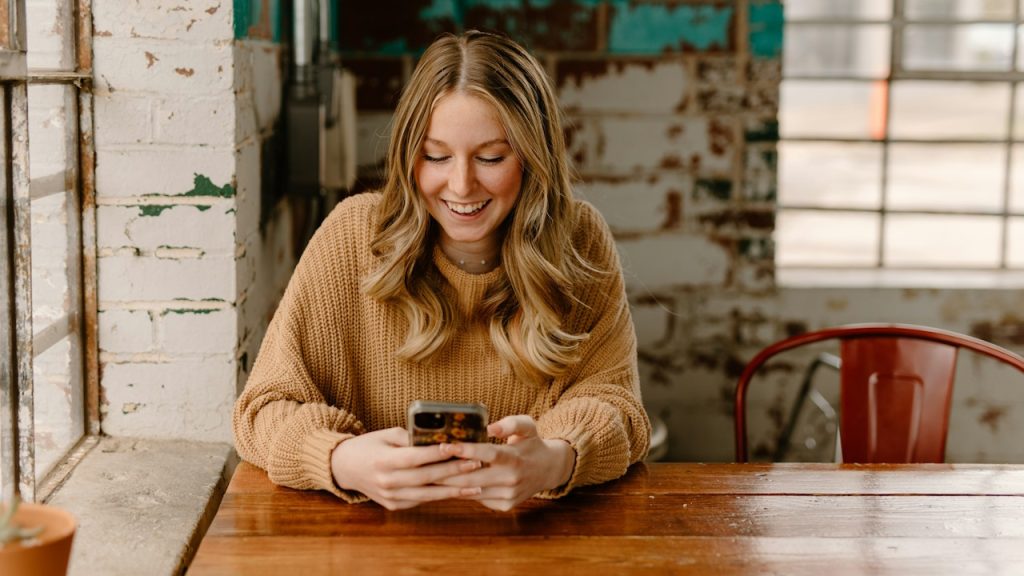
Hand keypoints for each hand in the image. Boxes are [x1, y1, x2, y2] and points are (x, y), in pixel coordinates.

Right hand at [330, 427, 482, 509]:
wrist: (345, 468)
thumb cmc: (369, 446)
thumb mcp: (386, 434)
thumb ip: (410, 437)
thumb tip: (439, 436)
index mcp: (383, 461)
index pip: (415, 457)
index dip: (437, 453)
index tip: (457, 447)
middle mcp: (387, 481)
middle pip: (426, 477)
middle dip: (453, 471)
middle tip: (476, 463)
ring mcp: (391, 497)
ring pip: (427, 495)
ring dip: (454, 490)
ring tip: (476, 485)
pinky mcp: (394, 506)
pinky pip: (421, 501)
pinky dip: (440, 496)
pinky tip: (459, 492)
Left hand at [438, 415, 575, 511]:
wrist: (548, 470)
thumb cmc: (532, 444)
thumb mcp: (527, 426)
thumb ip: (510, 423)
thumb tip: (489, 427)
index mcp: (515, 458)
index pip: (488, 454)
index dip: (466, 450)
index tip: (445, 445)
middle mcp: (511, 479)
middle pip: (473, 477)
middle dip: (447, 471)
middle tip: (426, 463)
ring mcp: (507, 495)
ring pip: (471, 491)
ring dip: (449, 483)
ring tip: (430, 473)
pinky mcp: (504, 506)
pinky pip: (478, 498)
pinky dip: (462, 491)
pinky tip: (448, 483)